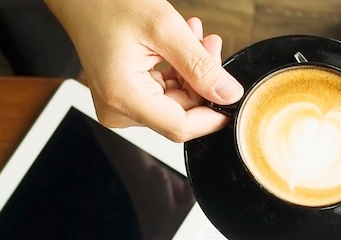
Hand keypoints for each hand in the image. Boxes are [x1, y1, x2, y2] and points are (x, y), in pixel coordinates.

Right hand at [45, 0, 243, 141]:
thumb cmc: (107, 3)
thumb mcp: (164, 28)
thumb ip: (201, 66)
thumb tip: (229, 94)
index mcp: (122, 97)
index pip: (179, 127)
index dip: (212, 117)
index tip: (233, 99)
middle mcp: (118, 110)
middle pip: (180, 114)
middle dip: (202, 82)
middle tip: (211, 44)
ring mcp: (120, 107)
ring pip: (175, 103)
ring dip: (191, 72)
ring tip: (194, 37)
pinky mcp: (124, 99)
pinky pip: (163, 95)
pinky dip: (177, 72)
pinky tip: (180, 47)